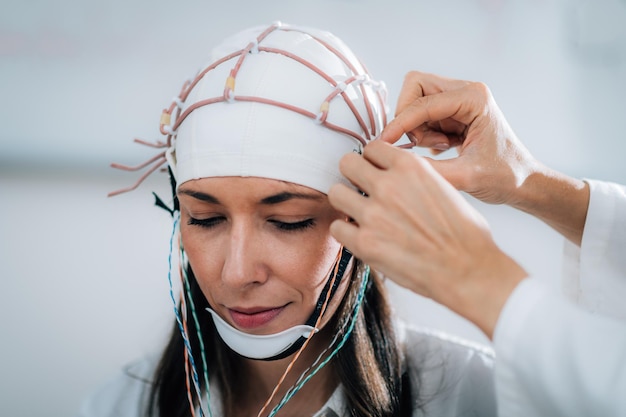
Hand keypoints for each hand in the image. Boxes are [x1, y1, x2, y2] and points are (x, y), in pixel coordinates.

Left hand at [328, 141, 526, 337]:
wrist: (469, 270)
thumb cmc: (465, 232)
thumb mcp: (445, 188)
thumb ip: (414, 177)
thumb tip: (394, 174)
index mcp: (411, 167)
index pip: (372, 147)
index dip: (373, 161)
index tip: (376, 172)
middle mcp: (388, 186)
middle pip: (347, 163)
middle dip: (353, 175)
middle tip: (361, 189)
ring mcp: (373, 214)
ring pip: (336, 192)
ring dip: (346, 201)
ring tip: (359, 213)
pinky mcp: (365, 243)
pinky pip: (337, 227)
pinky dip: (347, 232)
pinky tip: (362, 237)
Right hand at [381, 71, 537, 206]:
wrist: (524, 183)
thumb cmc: (505, 177)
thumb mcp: (466, 177)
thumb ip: (430, 170)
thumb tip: (395, 164)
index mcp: (475, 98)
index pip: (423, 102)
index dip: (400, 123)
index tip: (384, 143)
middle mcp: (466, 91)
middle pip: (415, 87)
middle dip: (408, 117)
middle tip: (420, 144)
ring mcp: (459, 100)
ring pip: (415, 101)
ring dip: (417, 128)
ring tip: (440, 149)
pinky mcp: (453, 113)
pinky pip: (422, 115)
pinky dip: (423, 133)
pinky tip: (444, 149)